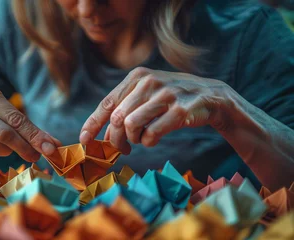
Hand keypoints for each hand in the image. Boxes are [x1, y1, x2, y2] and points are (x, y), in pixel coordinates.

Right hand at [0, 85, 60, 161]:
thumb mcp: (7, 114)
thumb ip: (30, 128)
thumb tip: (54, 145)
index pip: (16, 119)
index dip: (35, 136)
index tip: (50, 148)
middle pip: (5, 133)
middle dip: (25, 147)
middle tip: (36, 156)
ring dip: (9, 152)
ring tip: (15, 151)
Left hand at [80, 67, 233, 153]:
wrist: (210, 95)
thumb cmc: (171, 98)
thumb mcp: (146, 95)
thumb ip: (125, 109)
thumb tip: (102, 136)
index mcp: (137, 77)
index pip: (107, 103)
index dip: (93, 123)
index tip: (84, 140)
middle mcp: (149, 82)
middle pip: (117, 119)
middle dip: (115, 139)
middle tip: (122, 149)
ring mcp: (165, 95)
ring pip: (131, 126)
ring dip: (133, 140)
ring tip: (140, 140)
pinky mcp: (180, 110)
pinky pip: (151, 134)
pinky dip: (148, 142)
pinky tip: (153, 139)